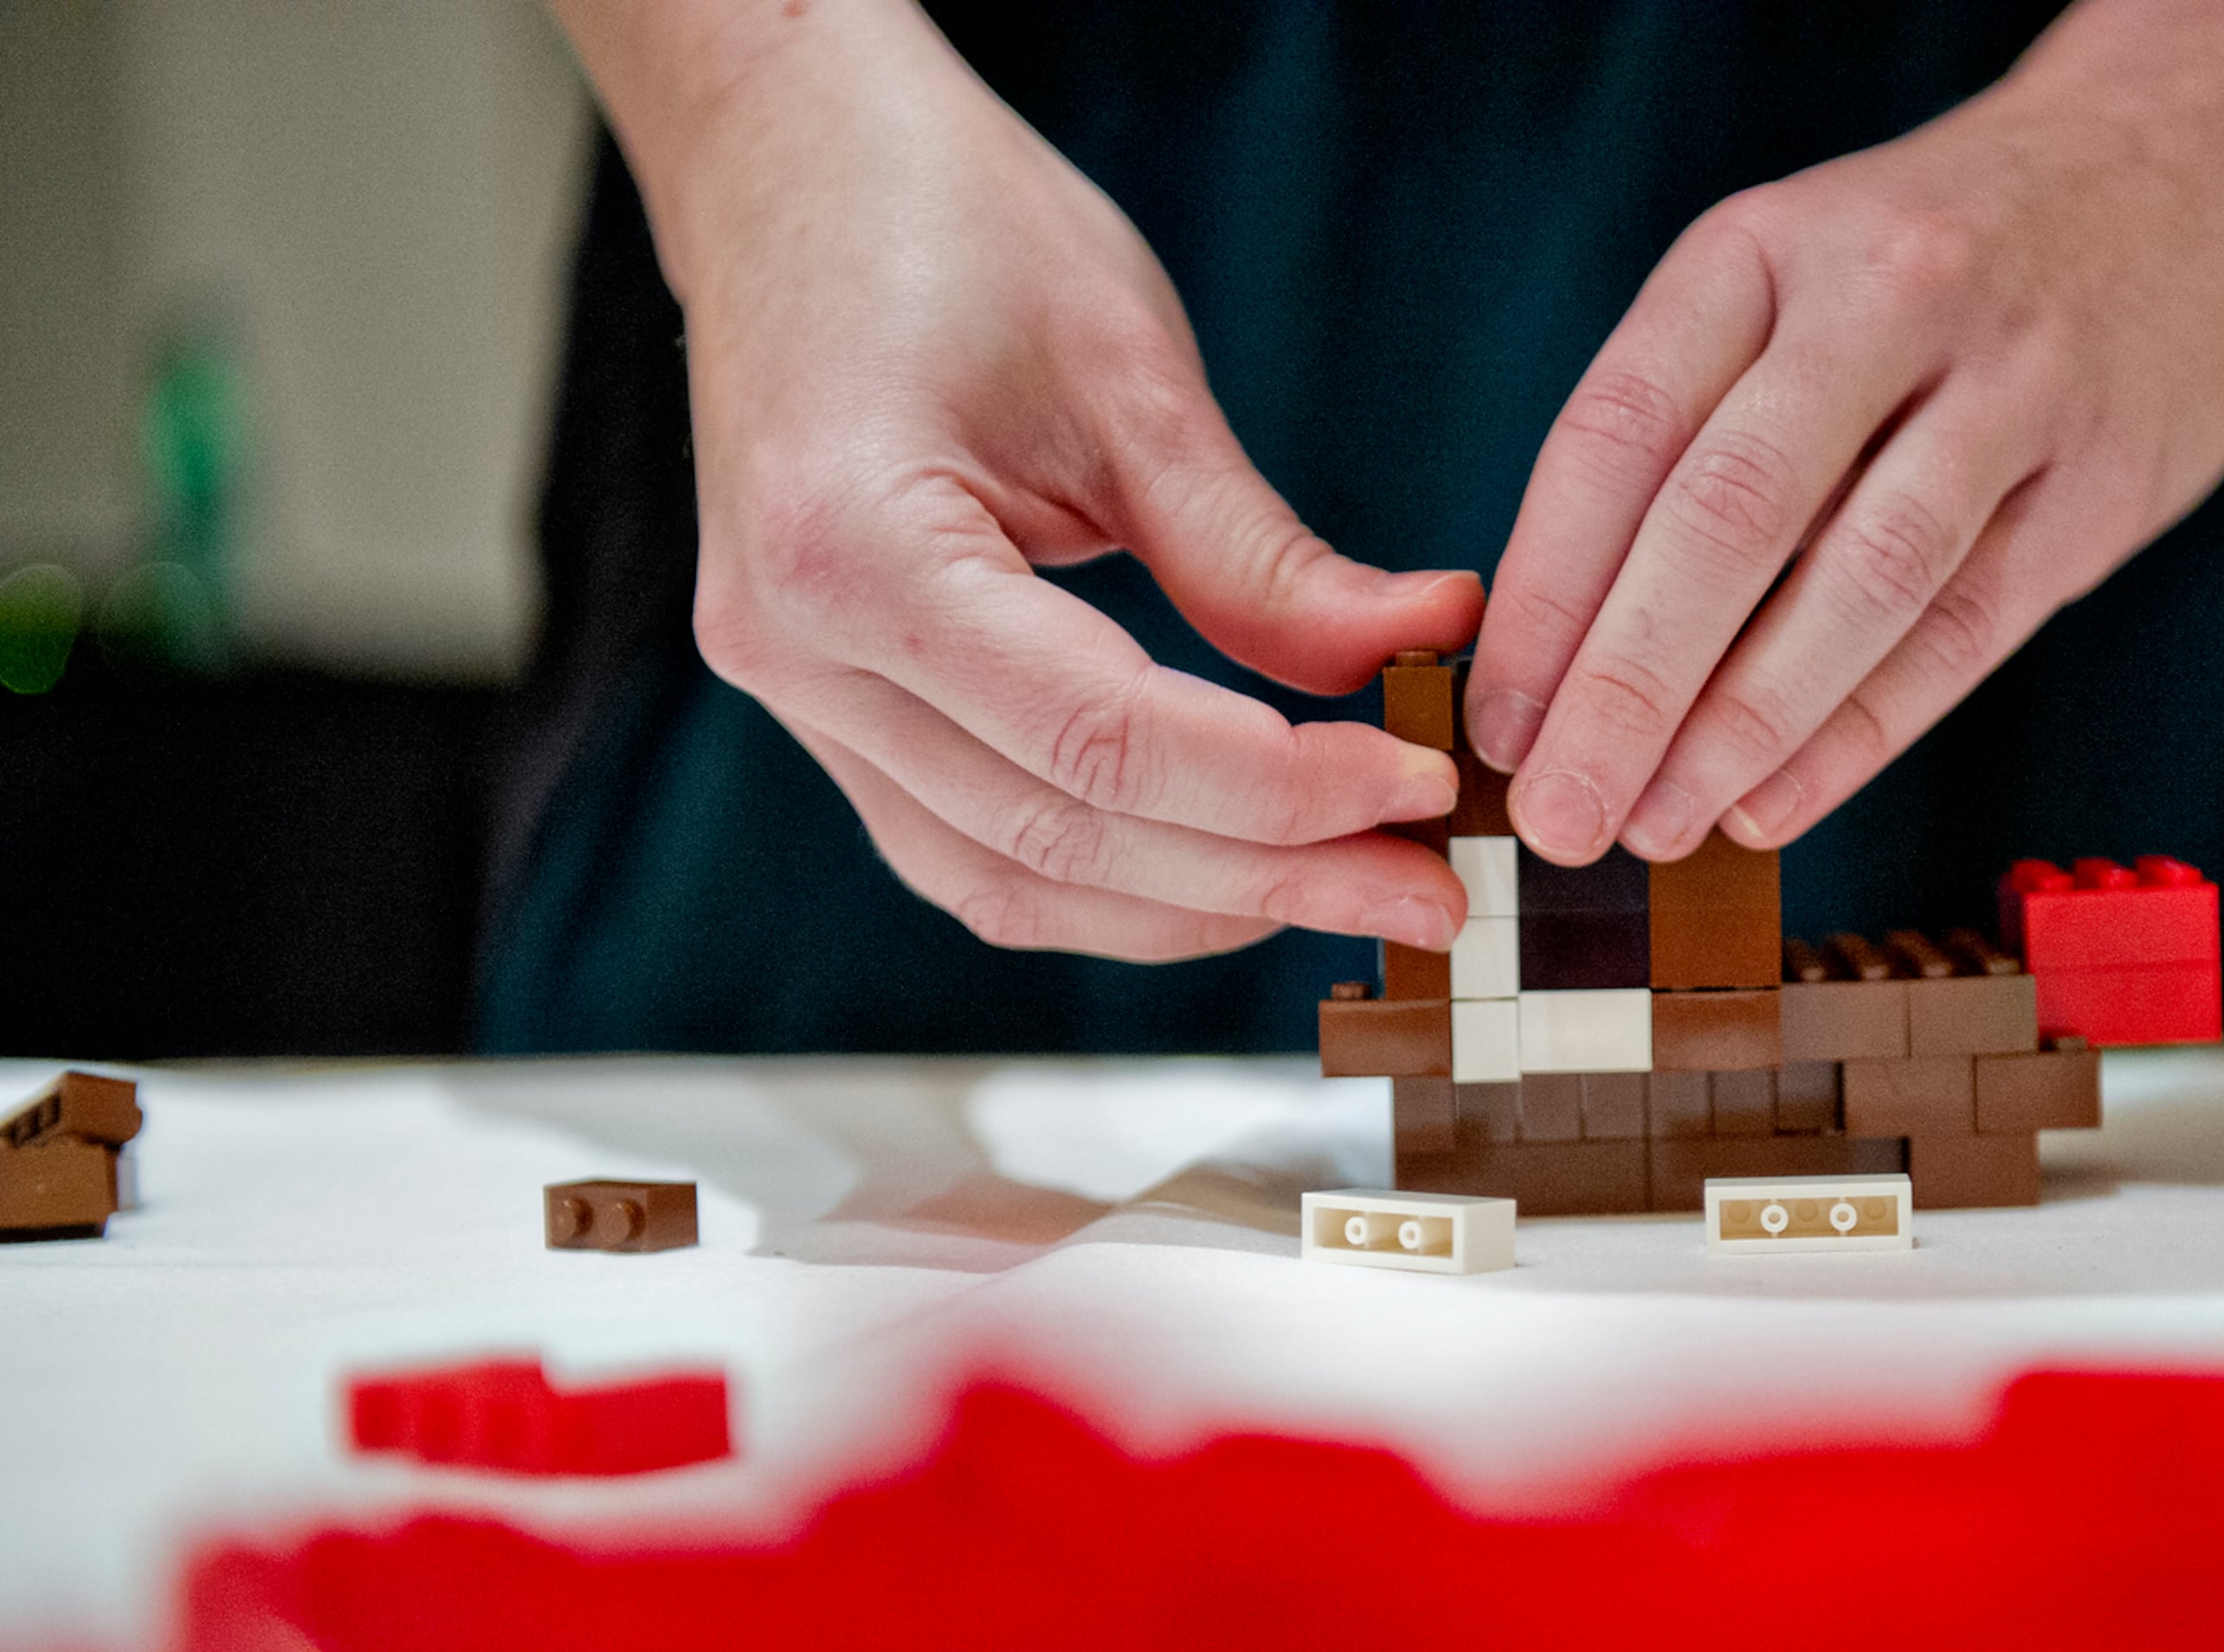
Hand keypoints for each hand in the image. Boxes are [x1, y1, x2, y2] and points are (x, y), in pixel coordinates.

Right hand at [555, 0, 1481, 957]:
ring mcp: (794, 695)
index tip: (1421, 792)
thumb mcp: (1129, 375)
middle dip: (1268, 878)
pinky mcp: (827, 709)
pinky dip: (1115, 882)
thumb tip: (1427, 649)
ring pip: (1011, 881)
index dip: (1281, 791)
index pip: (1101, 741)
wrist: (794, 168)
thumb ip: (1261, 555)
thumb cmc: (946, 227)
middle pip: (1060, 837)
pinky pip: (973, 850)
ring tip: (1358, 892)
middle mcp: (792, 651)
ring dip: (1197, 908)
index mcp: (851, 550)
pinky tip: (1241, 873)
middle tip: (1429, 890)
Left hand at [1466, 0, 2223, 865]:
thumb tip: (1561, 649)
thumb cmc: (1933, 264)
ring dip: (1745, 726)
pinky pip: (1967, 631)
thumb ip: (1689, 431)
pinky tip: (1773, 803)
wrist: (2188, 164)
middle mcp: (1889, 299)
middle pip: (1732, 514)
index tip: (1496, 721)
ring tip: (1659, 828)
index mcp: (1767, 248)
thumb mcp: (1789, 278)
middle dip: (1628, 686)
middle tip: (1560, 814)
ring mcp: (2013, 386)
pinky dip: (1861, 733)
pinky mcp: (2104, 482)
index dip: (1546, 593)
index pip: (1623, 431)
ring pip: (1863, 581)